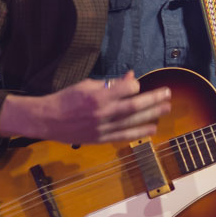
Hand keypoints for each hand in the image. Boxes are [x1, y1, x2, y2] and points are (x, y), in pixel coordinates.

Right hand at [0, 71, 171, 143]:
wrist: (47, 120)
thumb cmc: (66, 99)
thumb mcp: (87, 85)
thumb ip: (110, 83)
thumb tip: (130, 77)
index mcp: (97, 96)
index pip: (126, 89)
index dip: (134, 85)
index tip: (136, 84)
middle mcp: (102, 113)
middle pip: (134, 106)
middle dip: (153, 100)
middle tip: (168, 94)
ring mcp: (102, 128)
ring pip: (132, 122)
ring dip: (151, 115)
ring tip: (166, 108)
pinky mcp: (101, 139)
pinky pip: (124, 136)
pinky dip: (139, 133)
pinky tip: (152, 128)